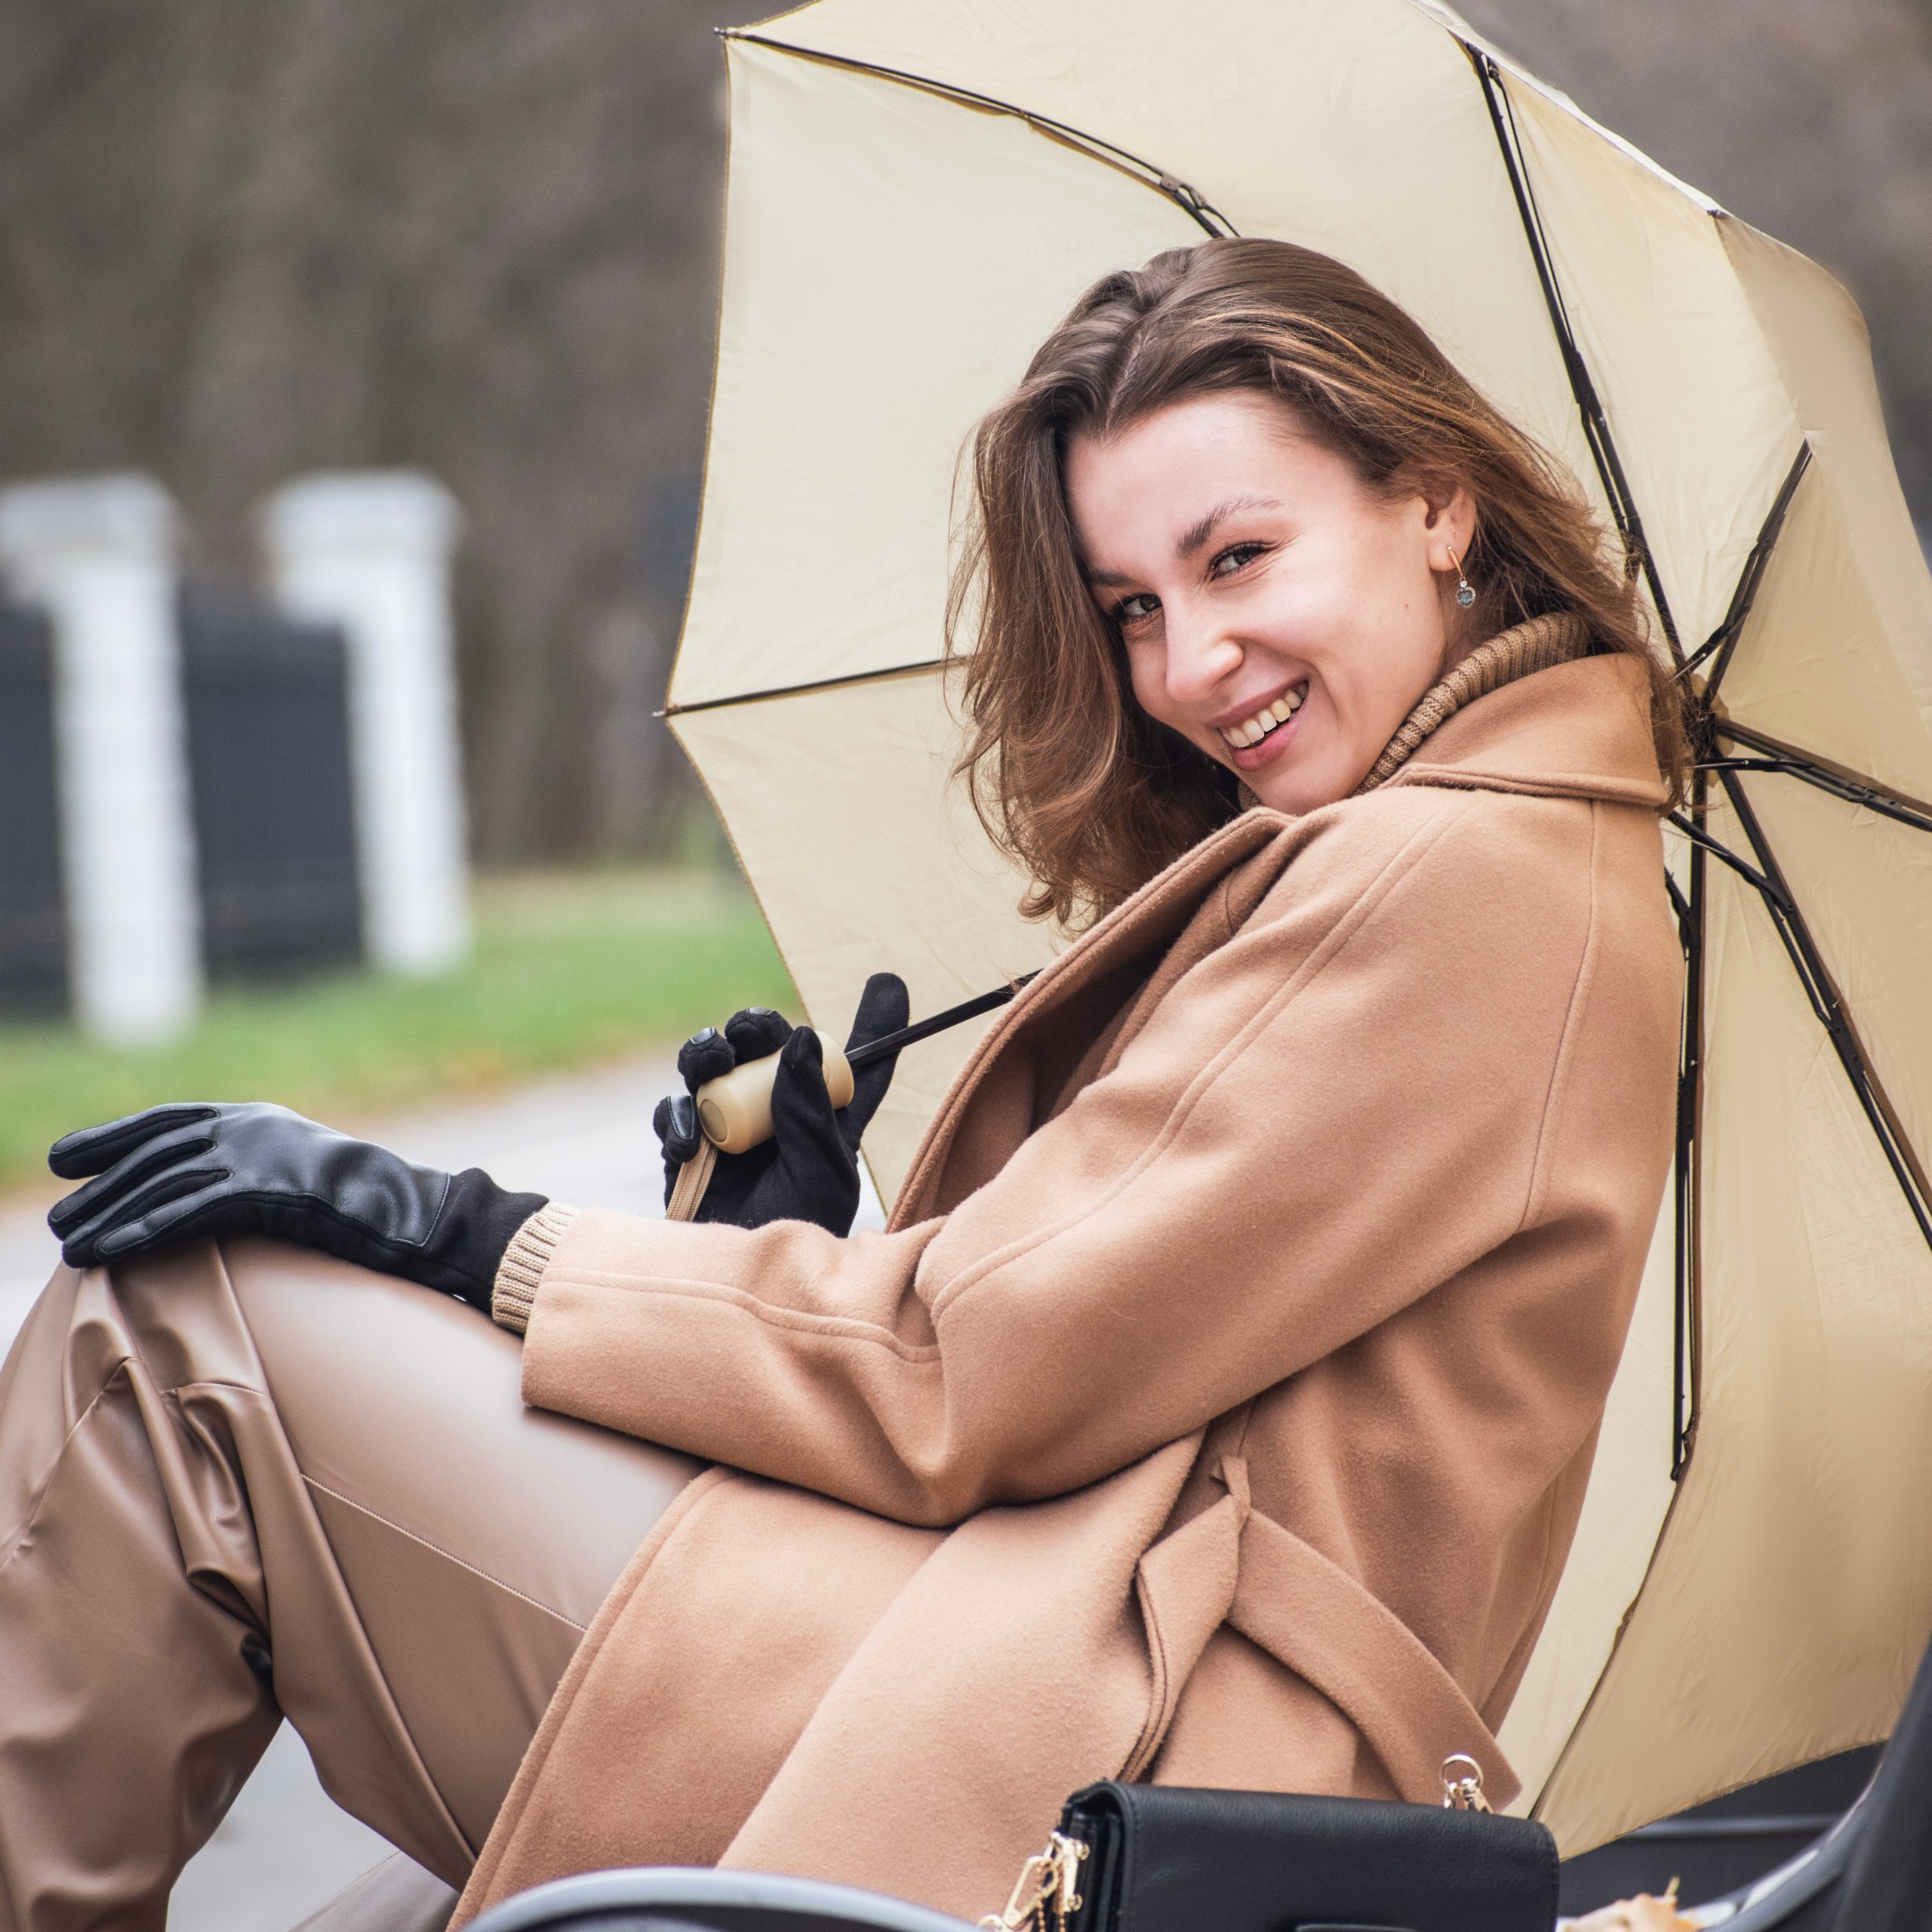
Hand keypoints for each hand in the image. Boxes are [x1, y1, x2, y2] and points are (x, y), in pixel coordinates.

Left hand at [47, 1103, 548, 1312]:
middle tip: (59, 1219)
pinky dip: (140, 1231)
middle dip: (101, 1185)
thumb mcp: (302, 1180)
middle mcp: (253, 1125)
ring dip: (108, 1214)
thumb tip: (219, 1200)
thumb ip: (258, 1179)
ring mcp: (260, 1152)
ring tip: (70, 1245)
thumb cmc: (373, 1210)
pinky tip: (107, 1254)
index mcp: (260, 1118)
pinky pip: (188, 1210)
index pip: (170, 1120)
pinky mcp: (267, 1186)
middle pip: (155, 1152)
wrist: (422, 1215)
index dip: (113, 1136)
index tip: (66, 1157)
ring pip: (162, 1181)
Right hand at [652, 973, 908, 1233]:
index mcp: (828, 1120)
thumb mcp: (821, 1174)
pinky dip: (676, 1119)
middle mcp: (779, 1115)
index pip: (858, 1065)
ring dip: (706, 1054)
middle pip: (766, 1044)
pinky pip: (674, 1112)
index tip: (888, 983)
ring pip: (711, 1064)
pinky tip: (687, 1146)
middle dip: (754, 1025)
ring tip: (709, 1067)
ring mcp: (729, 1129)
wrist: (737, 1292)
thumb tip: (797, 1038)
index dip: (877, 1024)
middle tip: (752, 1031)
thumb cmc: (795, 1239)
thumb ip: (810, 1108)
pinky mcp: (689, 1150)